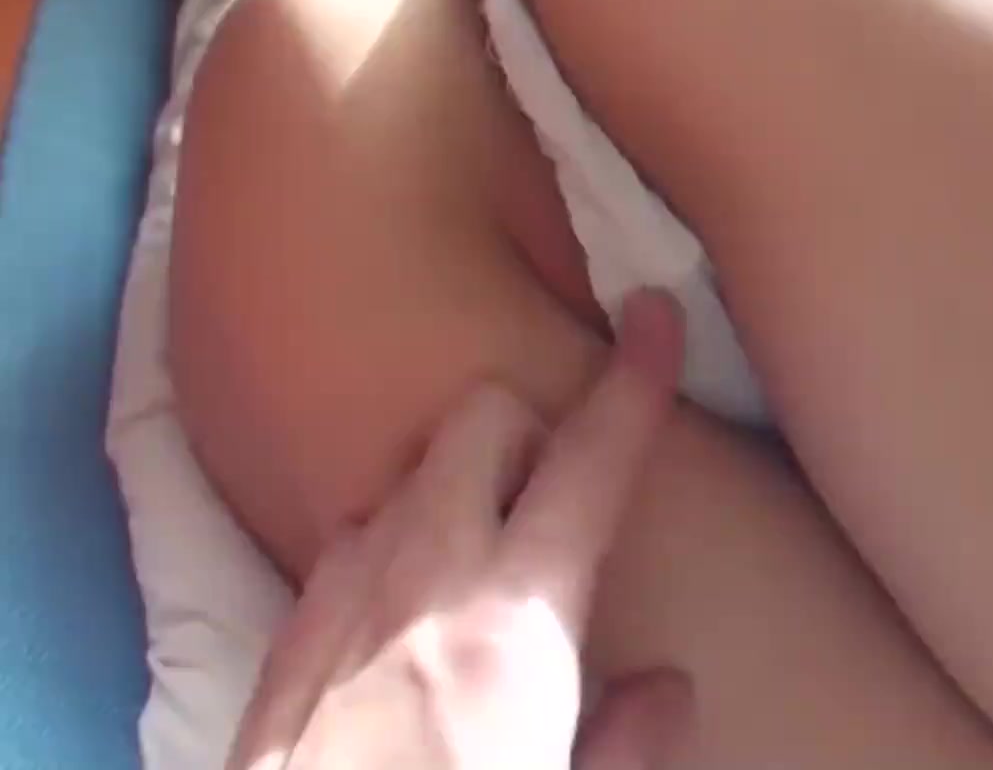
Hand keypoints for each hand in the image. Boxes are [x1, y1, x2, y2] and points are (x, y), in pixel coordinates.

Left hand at [227, 291, 693, 768]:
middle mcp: (423, 584)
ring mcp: (338, 606)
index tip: (658, 312)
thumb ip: (629, 745)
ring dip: (451, 482)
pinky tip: (399, 603)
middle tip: (560, 468)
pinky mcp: (279, 645)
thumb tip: (666, 686)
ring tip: (482, 537)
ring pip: (402, 477)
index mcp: (516, 623)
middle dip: (527, 421)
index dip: (637, 381)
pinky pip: (339, 545)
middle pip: (478, 424)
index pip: (592, 465)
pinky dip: (384, 542)